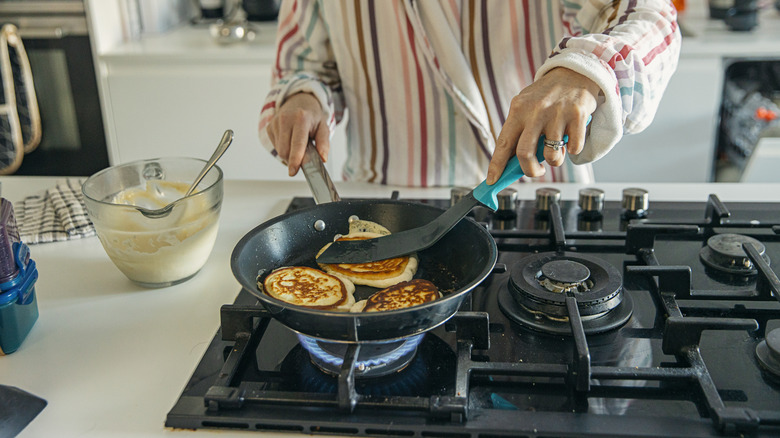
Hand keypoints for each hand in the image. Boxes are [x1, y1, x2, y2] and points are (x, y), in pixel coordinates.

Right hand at [266, 93, 329, 175]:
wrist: (299, 101)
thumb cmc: (312, 117)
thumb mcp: (323, 127)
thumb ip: (324, 144)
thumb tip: (323, 158)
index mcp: (301, 118)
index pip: (297, 143)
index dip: (295, 159)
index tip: (293, 171)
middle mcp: (285, 119)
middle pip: (285, 150)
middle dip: (294, 158)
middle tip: (303, 154)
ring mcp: (275, 122)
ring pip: (279, 150)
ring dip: (289, 153)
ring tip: (297, 143)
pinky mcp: (269, 127)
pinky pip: (275, 146)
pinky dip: (283, 147)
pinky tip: (289, 139)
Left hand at [487, 67, 599, 183]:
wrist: (575, 71)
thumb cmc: (548, 95)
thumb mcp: (527, 106)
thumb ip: (519, 131)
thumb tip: (511, 163)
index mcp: (518, 110)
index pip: (503, 143)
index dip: (496, 165)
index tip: (492, 180)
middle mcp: (536, 111)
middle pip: (524, 154)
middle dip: (530, 170)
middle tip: (535, 171)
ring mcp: (557, 113)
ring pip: (551, 155)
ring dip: (554, 160)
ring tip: (556, 150)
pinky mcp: (578, 116)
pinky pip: (574, 148)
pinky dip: (573, 150)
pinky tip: (571, 137)